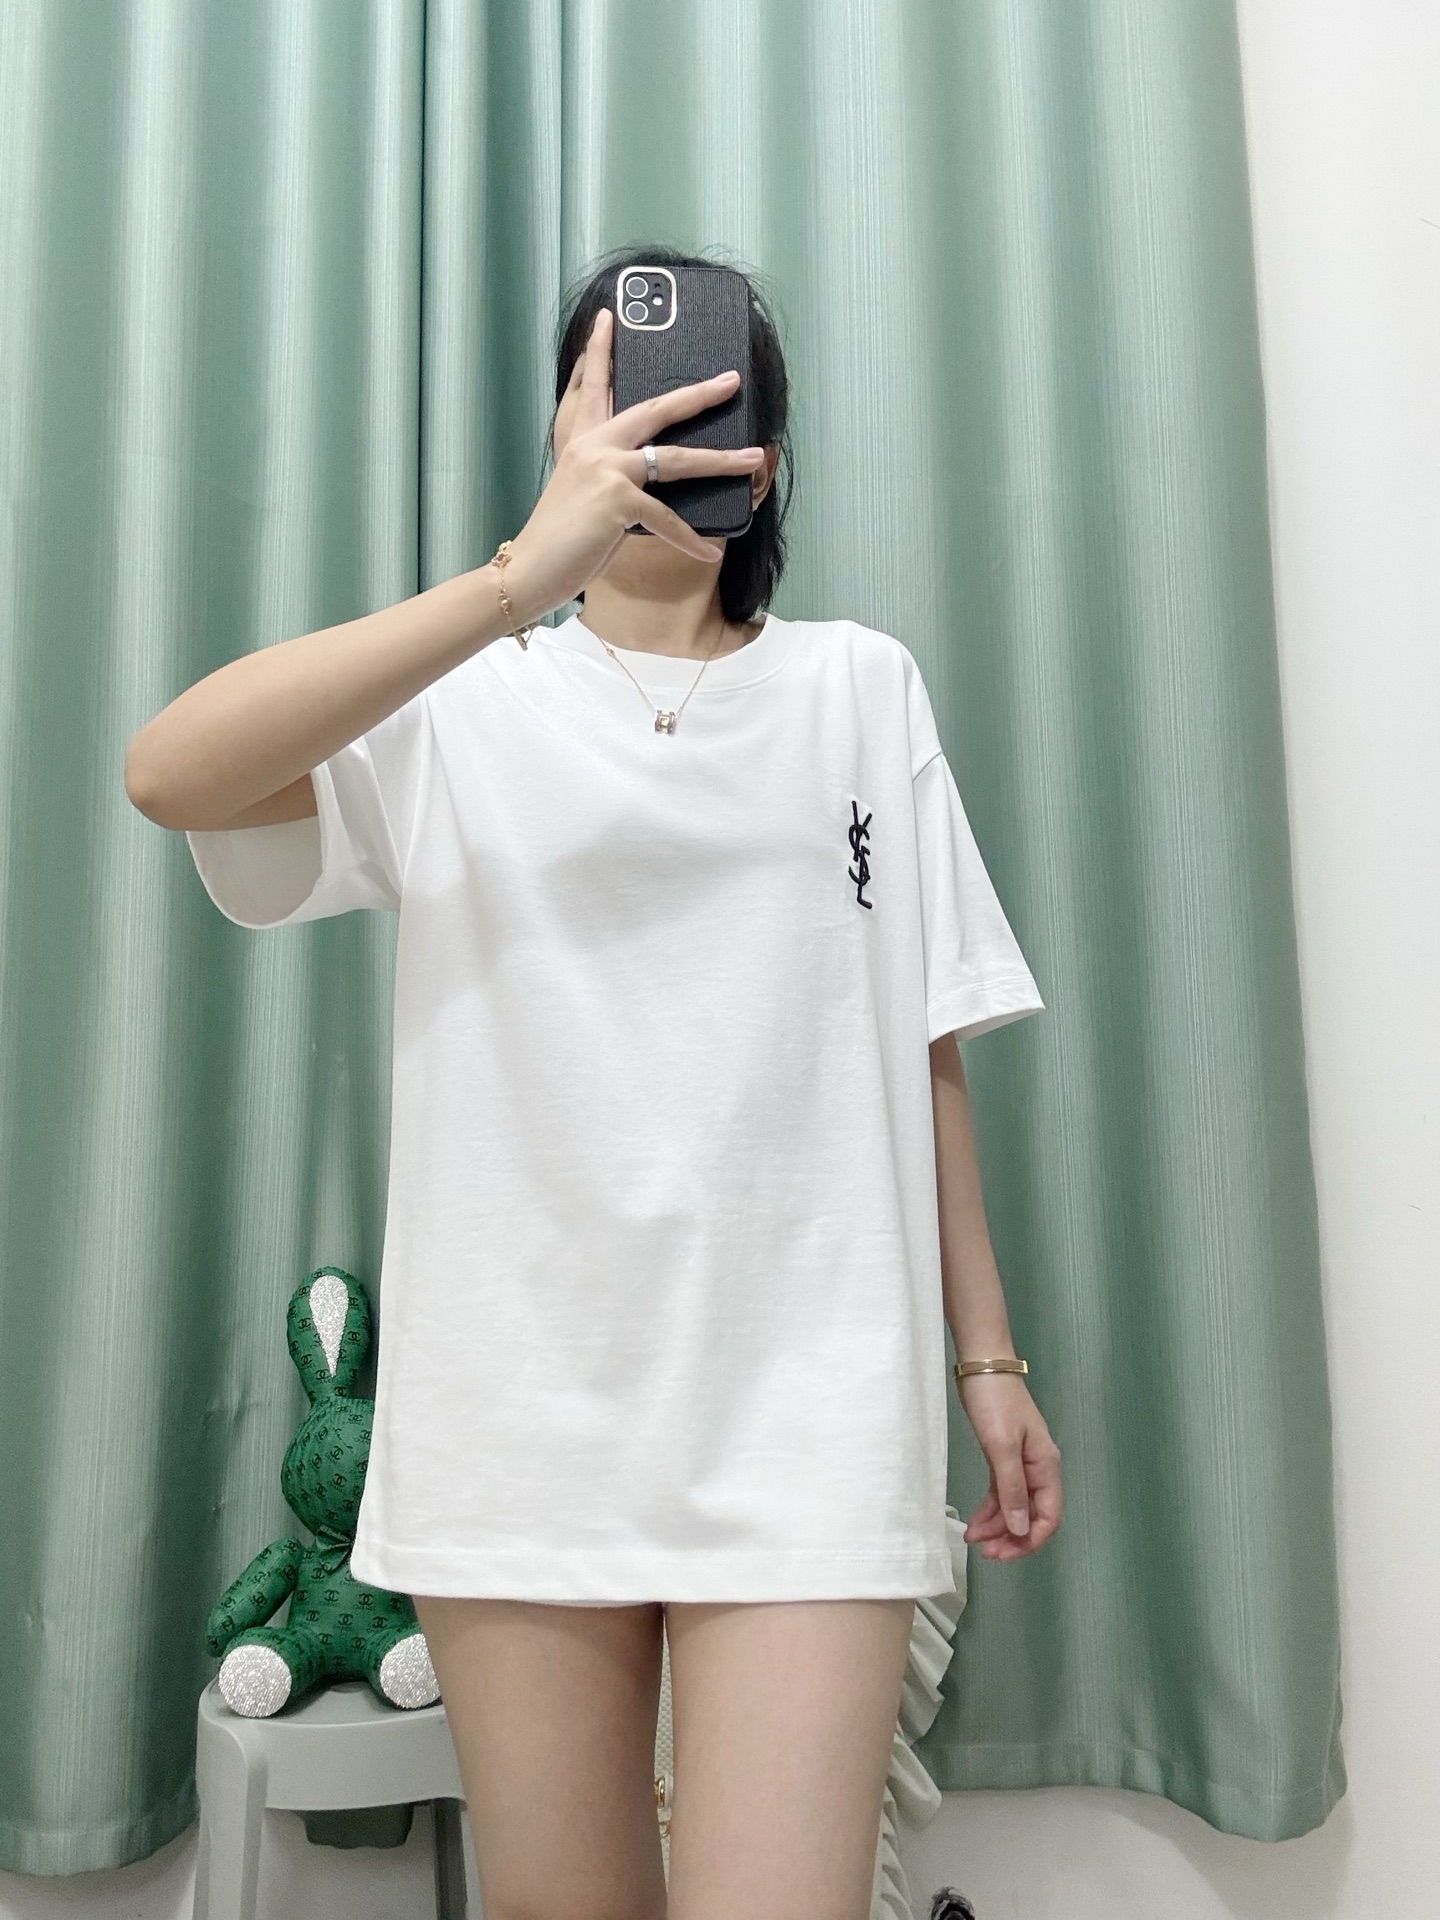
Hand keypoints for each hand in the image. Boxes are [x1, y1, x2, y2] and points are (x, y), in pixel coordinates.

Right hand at [497, 307, 767, 624]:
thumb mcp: (585, 496)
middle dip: (698, 395)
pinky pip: (668, 518)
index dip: (601, 351)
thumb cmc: (561, 540)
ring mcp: (606, 470)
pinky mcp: (617, 501)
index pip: (593, 386)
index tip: (609, 318)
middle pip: (655, 410)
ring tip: (752, 458)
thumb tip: (654, 478)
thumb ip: (615, 479)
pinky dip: (690, 538)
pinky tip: (709, 551)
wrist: (529, 568)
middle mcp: (594, 447)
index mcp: (583, 441)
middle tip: (731, 380)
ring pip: (676, 460)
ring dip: (720, 461)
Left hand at [958, 1373, 1061, 1560]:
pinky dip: (990, 1509)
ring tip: (973, 1539)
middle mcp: (1038, 1468)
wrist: (982, 1364)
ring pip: (1015, 1506)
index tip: (1004, 1554)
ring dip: (998, 1526)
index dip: (1030, 1541)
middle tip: (986, 1553)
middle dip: (1012, 1538)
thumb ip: (1012, 1489)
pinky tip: (975, 1522)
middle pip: (1032, 1516)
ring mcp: (1021, 1462)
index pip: (1048, 1517)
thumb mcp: (1002, 1447)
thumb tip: (1022, 1530)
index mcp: (1046, 1466)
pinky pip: (1002, 1492)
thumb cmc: (994, 1401)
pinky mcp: (1004, 1456)